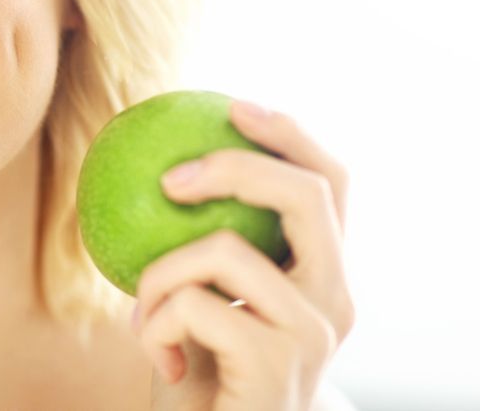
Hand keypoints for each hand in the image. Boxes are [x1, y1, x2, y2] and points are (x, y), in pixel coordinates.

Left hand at [132, 99, 354, 410]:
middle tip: (171, 179)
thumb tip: (160, 170)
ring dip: (159, 273)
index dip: (290, 134)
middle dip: (235, 165)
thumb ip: (205, 249)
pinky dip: (151, 324)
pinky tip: (158, 358)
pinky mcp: (277, 364)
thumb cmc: (207, 373)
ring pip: (226, 249)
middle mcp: (336, 298)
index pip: (331, 184)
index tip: (234, 105)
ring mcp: (313, 332)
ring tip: (143, 309)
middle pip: (306, 193)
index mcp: (326, 274)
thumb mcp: (207, 300)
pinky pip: (191, 304)